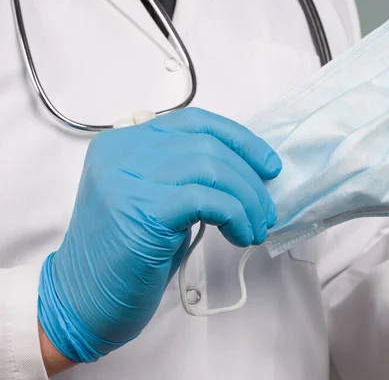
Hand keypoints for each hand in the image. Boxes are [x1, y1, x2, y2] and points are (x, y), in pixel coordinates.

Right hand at [38, 108, 280, 362]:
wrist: (84, 301)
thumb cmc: (128, 255)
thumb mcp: (156, 199)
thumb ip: (185, 173)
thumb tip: (249, 168)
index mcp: (124, 142)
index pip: (195, 122)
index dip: (240, 140)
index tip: (268, 165)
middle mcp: (121, 152)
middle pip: (208, 146)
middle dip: (249, 179)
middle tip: (265, 211)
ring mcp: (127, 180)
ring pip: (211, 168)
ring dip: (247, 200)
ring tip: (255, 228)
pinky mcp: (141, 211)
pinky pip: (207, 199)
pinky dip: (236, 215)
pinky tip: (240, 235)